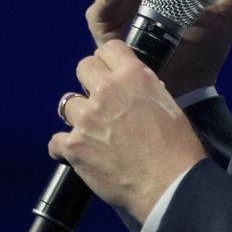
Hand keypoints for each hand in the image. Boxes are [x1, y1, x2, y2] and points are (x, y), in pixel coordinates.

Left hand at [48, 40, 206, 222]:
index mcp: (133, 76)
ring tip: (90, 132)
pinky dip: (64, 148)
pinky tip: (77, 155)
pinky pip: (55, 141)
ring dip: (78, 116)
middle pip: (83, 66)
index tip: (108, 71)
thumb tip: (132, 89)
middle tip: (99, 100)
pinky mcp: (74, 146)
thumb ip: (144, 89)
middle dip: (89, 82)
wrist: (170, 184)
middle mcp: (107, 90)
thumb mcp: (166, 104)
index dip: (108, 60)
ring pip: (67, 104)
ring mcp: (87, 118)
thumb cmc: (176, 149)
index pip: (110, 47)